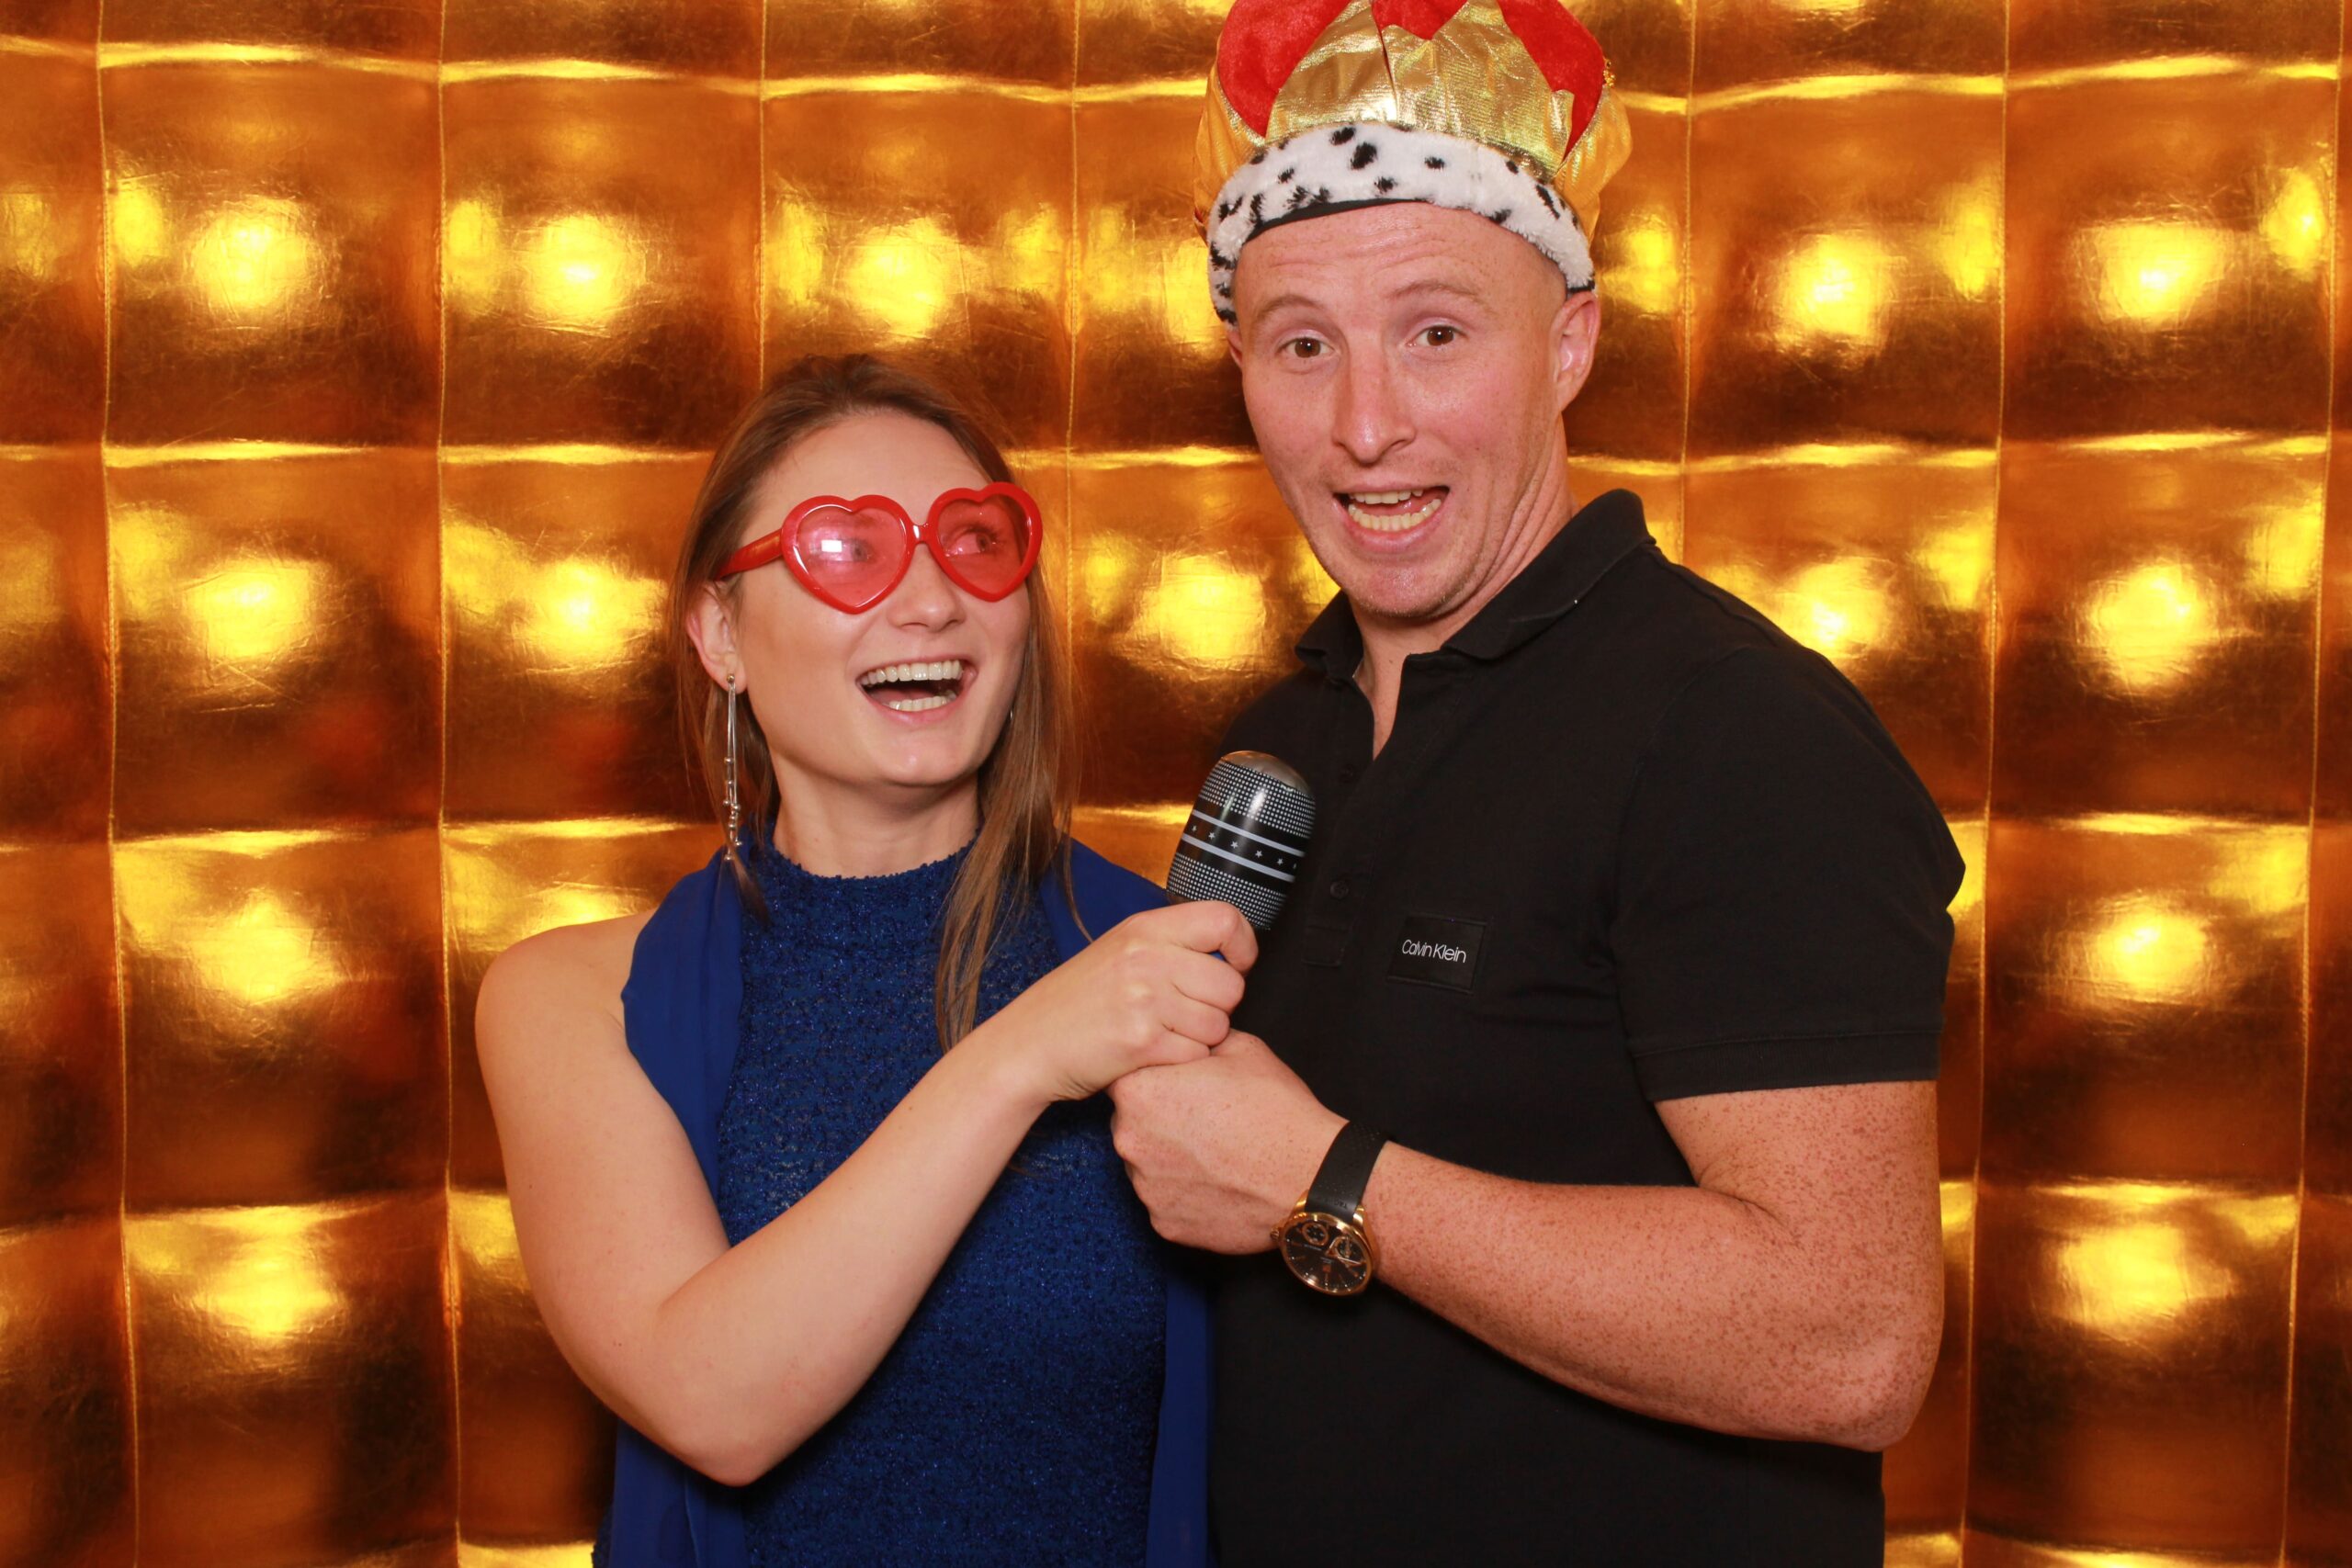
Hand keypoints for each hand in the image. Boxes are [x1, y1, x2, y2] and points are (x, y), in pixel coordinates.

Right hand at [973, 900, 1257, 1106]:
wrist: (1027, 1045)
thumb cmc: (1077, 1003)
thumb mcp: (1120, 951)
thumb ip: (1170, 944)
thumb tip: (1229, 949)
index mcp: (1144, 928)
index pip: (1225, 920)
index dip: (1243, 947)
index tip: (1236, 966)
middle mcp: (1146, 957)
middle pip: (1231, 984)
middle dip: (1219, 1006)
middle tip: (1187, 1013)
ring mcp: (1144, 998)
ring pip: (1219, 1023)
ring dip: (1201, 1037)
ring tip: (1164, 1033)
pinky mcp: (1141, 1040)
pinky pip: (1196, 1053)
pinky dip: (1181, 1060)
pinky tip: (1152, 1052)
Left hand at [1108, 1031, 1343, 1253]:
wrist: (1310, 1178)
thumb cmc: (1276, 1110)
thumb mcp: (1240, 1048)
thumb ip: (1197, 1042)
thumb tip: (1190, 1039)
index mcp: (1139, 1091)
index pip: (1128, 1074)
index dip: (1158, 1075)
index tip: (1184, 1083)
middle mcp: (1129, 1140)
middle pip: (1132, 1121)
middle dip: (1160, 1117)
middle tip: (1205, 1118)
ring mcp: (1144, 1187)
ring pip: (1148, 1163)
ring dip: (1170, 1157)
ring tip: (1217, 1153)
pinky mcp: (1163, 1223)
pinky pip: (1165, 1199)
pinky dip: (1185, 1192)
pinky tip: (1219, 1182)